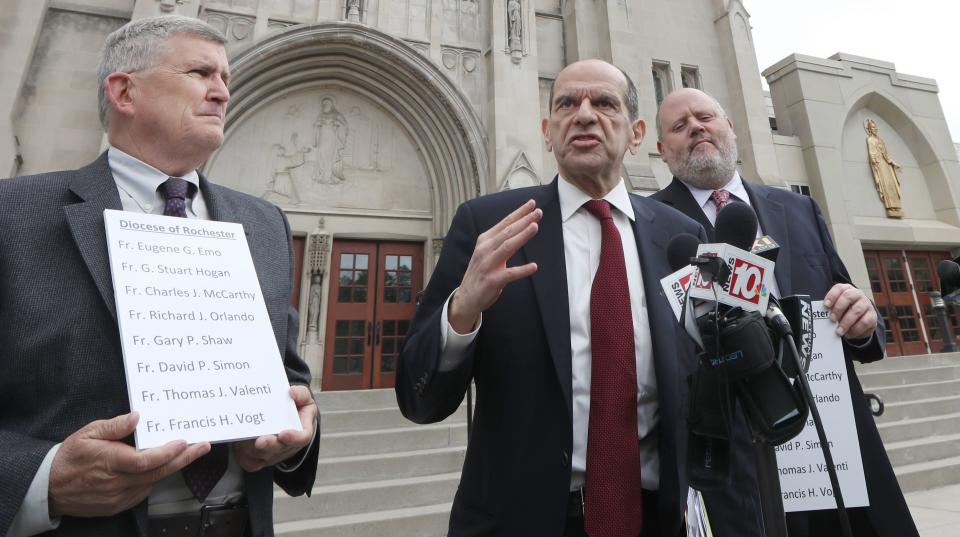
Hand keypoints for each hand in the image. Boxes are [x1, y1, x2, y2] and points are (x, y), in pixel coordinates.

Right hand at [49, 412, 209, 517]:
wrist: (49, 487)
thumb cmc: (69, 458)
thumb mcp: (88, 433)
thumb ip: (114, 426)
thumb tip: (136, 416)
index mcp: (110, 462)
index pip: (146, 460)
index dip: (168, 452)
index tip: (186, 442)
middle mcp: (116, 482)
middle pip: (158, 472)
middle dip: (184, 459)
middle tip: (202, 447)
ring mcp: (118, 497)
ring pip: (153, 483)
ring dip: (171, 469)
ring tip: (186, 454)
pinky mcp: (117, 505)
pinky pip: (142, 492)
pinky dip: (153, 480)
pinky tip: (158, 468)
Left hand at [234, 385, 316, 471]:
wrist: (286, 416)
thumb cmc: (296, 408)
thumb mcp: (303, 397)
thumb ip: (300, 394)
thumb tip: (291, 393)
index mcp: (302, 431)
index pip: (302, 438)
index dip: (293, 438)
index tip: (283, 434)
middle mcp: (289, 446)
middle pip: (279, 450)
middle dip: (269, 445)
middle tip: (260, 441)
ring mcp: (275, 454)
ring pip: (263, 456)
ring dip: (252, 448)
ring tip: (243, 436)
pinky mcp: (261, 459)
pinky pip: (251, 462)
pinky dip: (244, 455)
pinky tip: (239, 444)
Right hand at [448, 200, 541, 332]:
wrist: (467, 297)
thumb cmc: (481, 272)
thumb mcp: (487, 251)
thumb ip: (500, 240)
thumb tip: (518, 225)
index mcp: (485, 240)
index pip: (505, 223)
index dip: (519, 213)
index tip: (532, 204)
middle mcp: (485, 250)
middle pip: (507, 231)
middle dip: (524, 220)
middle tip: (538, 212)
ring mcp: (488, 265)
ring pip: (507, 247)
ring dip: (522, 236)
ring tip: (535, 227)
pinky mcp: (493, 280)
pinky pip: (509, 274)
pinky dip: (522, 270)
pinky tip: (533, 266)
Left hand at [823, 283, 877, 339]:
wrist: (861, 319)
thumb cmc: (844, 311)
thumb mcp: (836, 308)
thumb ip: (830, 309)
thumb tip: (820, 315)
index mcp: (846, 289)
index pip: (839, 288)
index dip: (832, 295)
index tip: (826, 305)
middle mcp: (858, 294)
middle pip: (848, 297)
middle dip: (838, 309)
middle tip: (832, 319)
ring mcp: (867, 304)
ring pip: (856, 311)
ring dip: (846, 322)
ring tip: (839, 331)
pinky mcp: (872, 316)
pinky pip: (864, 322)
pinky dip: (855, 330)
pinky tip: (848, 334)